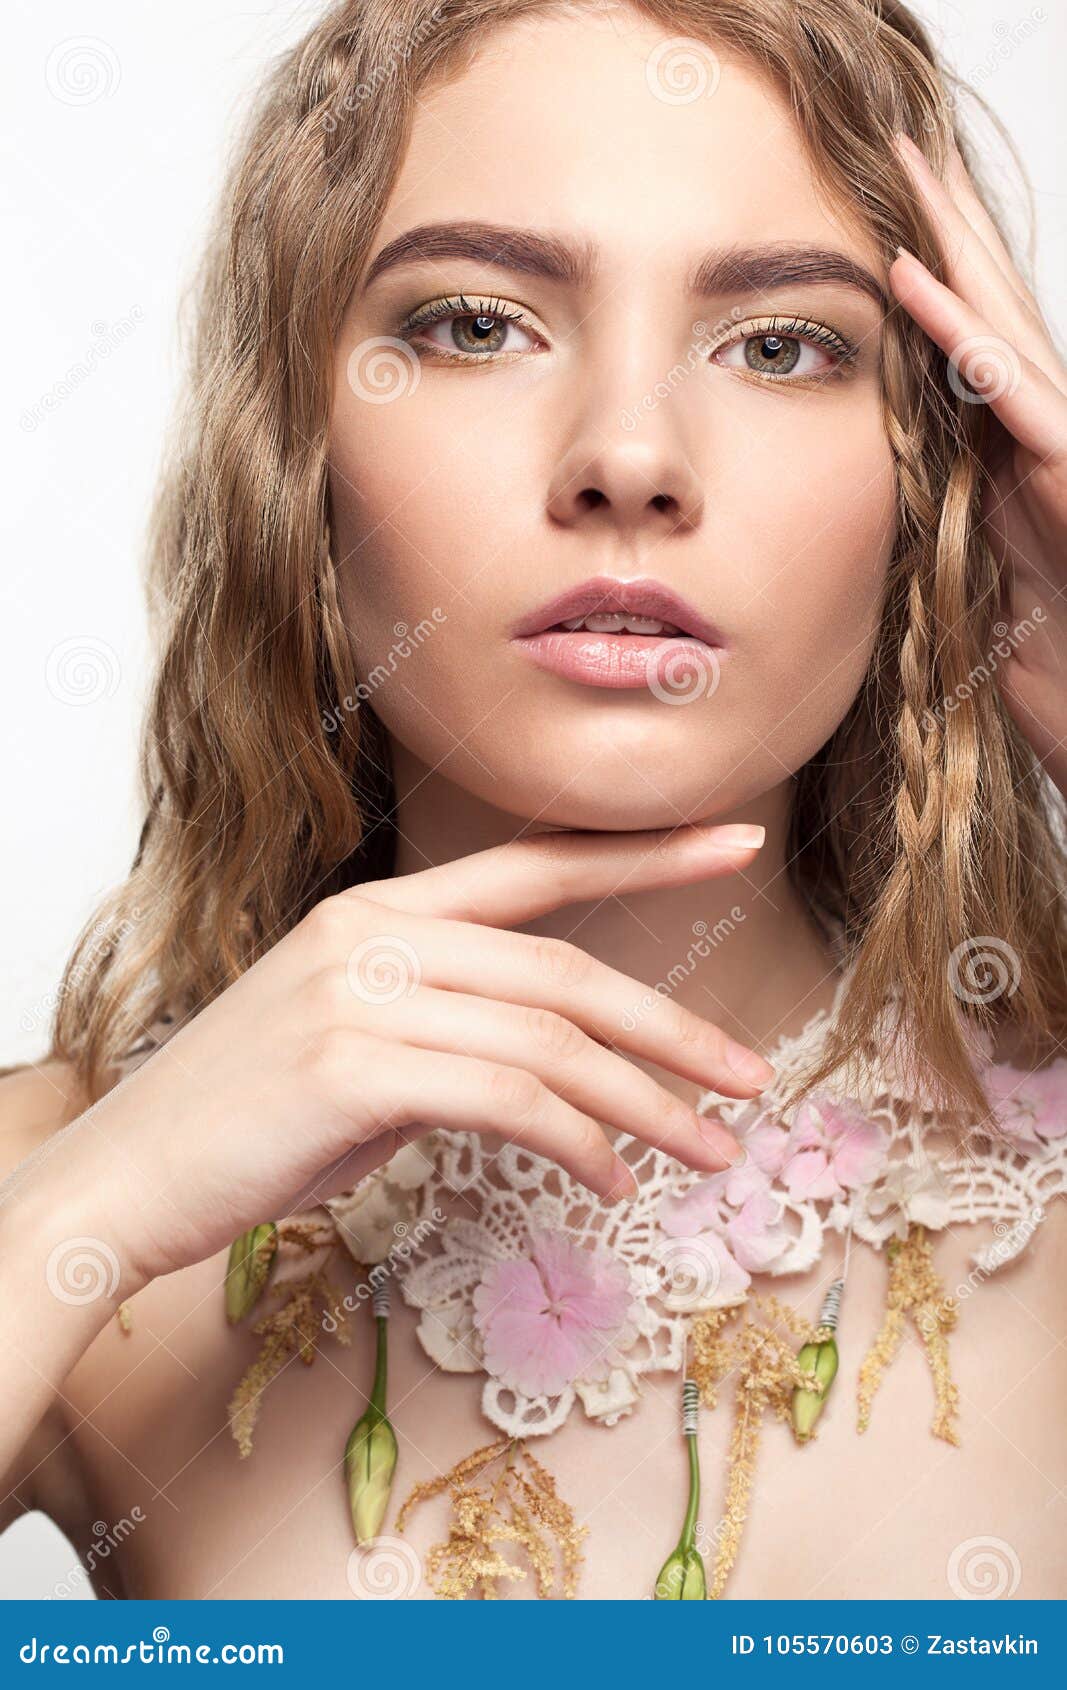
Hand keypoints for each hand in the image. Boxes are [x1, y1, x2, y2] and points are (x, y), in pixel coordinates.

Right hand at [43, 823, 770, 1293]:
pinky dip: (578, 1143)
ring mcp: (361, 997)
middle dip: (674, 1029)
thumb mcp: (355, 1046)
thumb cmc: (249, 1119)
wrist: (128, 1174)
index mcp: (380, 915)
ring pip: (551, 1041)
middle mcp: (376, 936)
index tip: (733, 841)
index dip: (641, 852)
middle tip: (751, 1078)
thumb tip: (539, 1069)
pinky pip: (509, 1099)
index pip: (534, 867)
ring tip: (708, 1153)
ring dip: (647, 1106)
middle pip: (565, 972)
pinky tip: (610, 1182)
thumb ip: (444, 1030)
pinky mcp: (353, 1068)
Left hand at [889, 131, 1066, 796]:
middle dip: (949, 225)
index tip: (884, 212)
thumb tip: (880, 469)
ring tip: (912, 177)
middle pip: (995, 307)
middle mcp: (1047, 428)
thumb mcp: (966, 560)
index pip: (973, 339)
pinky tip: (920, 279)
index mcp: (1016, 445)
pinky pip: (1010, 389)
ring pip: (1008, 326)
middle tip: (902, 150)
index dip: (934, 273)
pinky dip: (963, 333)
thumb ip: (940, 501)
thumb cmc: (1032, 652)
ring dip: (955, 249)